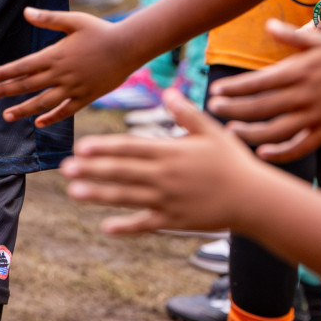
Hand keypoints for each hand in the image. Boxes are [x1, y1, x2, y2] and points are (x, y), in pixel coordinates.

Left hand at [0, 8, 138, 126]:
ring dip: (23, 109)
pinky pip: (66, 111)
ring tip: (6, 115)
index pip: (23, 66)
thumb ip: (48, 18)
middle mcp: (61, 74)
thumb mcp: (73, 20)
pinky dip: (51, 118)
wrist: (128, 47)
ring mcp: (73, 88)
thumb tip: (25, 11)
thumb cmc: (100, 31)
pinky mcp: (86, 97)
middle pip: (28, 85)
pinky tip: (39, 123)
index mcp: (55, 55)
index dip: (5, 73)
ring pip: (43, 102)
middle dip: (5, 91)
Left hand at [62, 89, 264, 234]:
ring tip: (74, 191)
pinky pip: (146, 224)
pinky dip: (126, 227)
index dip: (105, 147)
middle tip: (65, 168)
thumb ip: (187, 113)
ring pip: (127, 197)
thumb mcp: (212, 130)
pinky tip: (106, 227)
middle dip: (92, 169)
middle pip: (122, 172)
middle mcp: (165, 176)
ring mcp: (168, 200)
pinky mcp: (174, 220)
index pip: (131, 148)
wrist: (255, 199)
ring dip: (98, 194)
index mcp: (171, 152)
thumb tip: (168, 93)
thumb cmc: (234, 161)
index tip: (82, 146)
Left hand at [204, 20, 320, 161]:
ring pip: (277, 131)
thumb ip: (291, 35)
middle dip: (234, 110)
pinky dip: (281, 153)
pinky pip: (301, 147)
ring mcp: (317, 116)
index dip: (235, 89)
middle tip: (213, 110)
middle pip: (262, 107)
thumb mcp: (320, 39)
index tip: (215, 91)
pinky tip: (263, 152)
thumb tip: (267, 25)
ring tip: (231, 131)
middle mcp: (305, 95)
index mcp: (300, 71)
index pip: (259, 83)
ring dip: (251, 133)